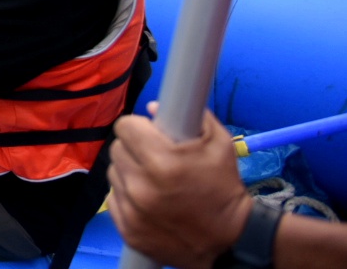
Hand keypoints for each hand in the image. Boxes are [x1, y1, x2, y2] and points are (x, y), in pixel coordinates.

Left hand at [107, 106, 250, 267]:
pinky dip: (127, 197)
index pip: (124, 127)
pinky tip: (148, 201)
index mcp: (162, 162)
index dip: (138, 127)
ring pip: (114, 174)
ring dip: (129, 173)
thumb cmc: (224, 187)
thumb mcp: (219, 144)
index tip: (149, 134)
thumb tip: (152, 108)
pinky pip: (115, 199)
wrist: (232, 239)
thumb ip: (191, 117)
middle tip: (153, 157)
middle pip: (117, 149)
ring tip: (152, 180)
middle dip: (134, 149)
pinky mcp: (128, 230)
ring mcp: (132, 211)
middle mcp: (141, 186)